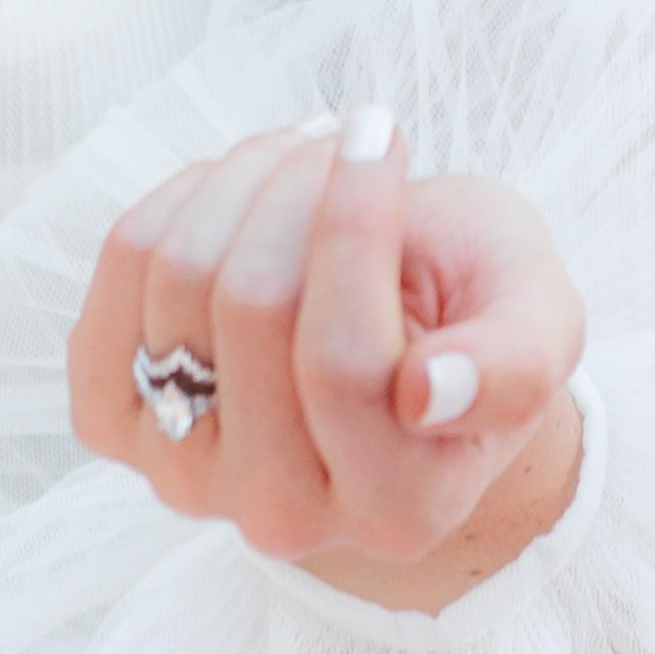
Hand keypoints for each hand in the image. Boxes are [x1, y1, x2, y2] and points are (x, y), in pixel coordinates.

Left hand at [68, 111, 589, 608]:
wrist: (400, 345)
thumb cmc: (476, 319)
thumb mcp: (538, 319)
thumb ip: (516, 363)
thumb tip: (423, 392)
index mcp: (398, 509)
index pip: (343, 360)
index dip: (356, 221)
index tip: (383, 134)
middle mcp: (280, 519)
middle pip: (250, 308)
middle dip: (299, 186)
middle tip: (347, 143)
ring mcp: (184, 477)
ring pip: (179, 275)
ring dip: (246, 176)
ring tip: (305, 159)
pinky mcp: (116, 422)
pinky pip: (120, 274)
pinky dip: (179, 200)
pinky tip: (239, 196)